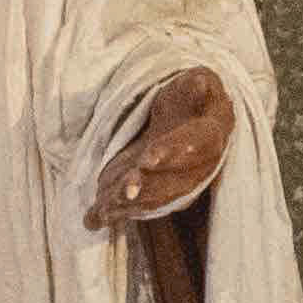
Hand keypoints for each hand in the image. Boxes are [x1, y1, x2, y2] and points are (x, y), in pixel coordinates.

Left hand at [90, 67, 233, 228]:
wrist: (184, 120)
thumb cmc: (190, 99)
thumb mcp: (198, 83)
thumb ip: (199, 85)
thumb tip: (198, 84)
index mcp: (210, 136)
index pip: (196, 145)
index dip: (171, 153)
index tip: (147, 159)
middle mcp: (197, 168)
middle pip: (174, 183)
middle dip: (147, 188)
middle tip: (124, 191)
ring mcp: (174, 184)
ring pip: (155, 199)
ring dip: (129, 205)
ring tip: (104, 208)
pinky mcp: (152, 192)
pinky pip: (135, 206)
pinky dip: (113, 214)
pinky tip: (93, 219)